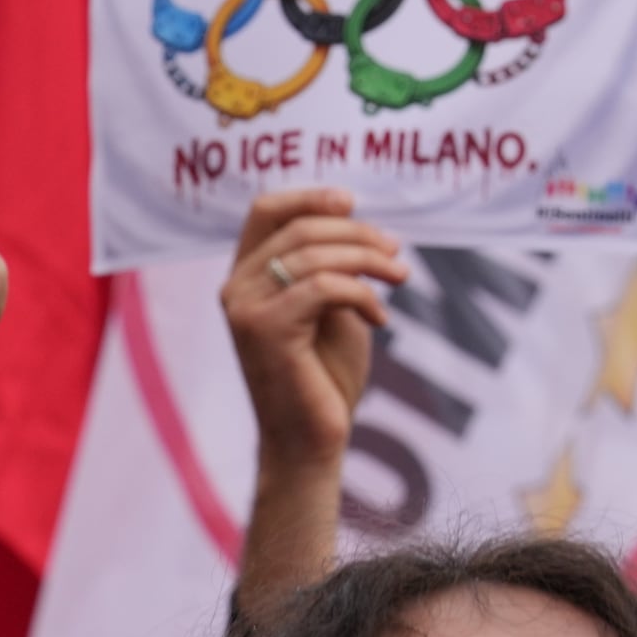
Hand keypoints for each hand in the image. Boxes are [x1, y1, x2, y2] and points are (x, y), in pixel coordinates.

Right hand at [223, 188, 412, 473]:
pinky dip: (361, 294)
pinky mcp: (265, 329)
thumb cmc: (324, 376)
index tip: (354, 201)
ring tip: (400, 278)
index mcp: (246, 276)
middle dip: (359, 233)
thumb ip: (331, 266)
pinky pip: (323, 287)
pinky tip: (380, 318)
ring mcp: (244, 308)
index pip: (265, 210)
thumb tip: (355, 222)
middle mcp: (235, 287)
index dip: (309, 196)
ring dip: (369, 260)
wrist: (312, 440)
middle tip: (397, 252)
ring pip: (314, 254)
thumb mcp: (331, 308)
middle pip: (300, 228)